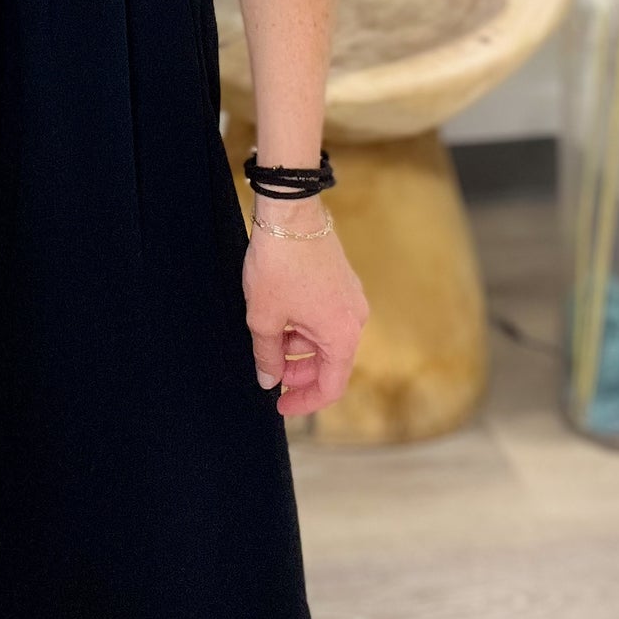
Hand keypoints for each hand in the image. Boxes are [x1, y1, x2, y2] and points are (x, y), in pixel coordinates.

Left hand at [242, 201, 368, 416]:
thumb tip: (268, 380)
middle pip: (330, 362)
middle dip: (298, 372)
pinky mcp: (342, 280)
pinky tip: (279, 316)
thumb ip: (266, 355)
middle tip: (268, 373)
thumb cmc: (279, 266)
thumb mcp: (263, 318)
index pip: (331, 386)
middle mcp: (355, 319)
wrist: (290, 213)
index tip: (280, 405)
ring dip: (298, 346)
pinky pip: (326, 315)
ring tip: (267, 337)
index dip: (304, 402)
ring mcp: (351, 297)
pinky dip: (304, 324)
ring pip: (325, 337)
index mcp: (342, 336)